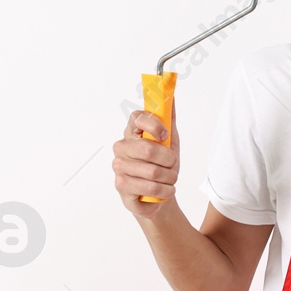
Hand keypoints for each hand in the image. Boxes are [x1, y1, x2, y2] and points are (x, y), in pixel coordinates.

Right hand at [114, 100, 179, 217]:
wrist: (158, 194)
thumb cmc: (162, 165)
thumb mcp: (170, 141)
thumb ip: (169, 119)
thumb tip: (172, 97)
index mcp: (133, 132)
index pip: (137, 118)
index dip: (153, 124)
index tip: (165, 135)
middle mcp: (122, 146)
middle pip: (148, 149)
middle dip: (168, 160)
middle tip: (172, 165)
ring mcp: (119, 165)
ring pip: (152, 171)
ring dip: (169, 178)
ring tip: (169, 179)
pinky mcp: (121, 184)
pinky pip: (149, 187)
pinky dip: (164, 190)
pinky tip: (164, 190)